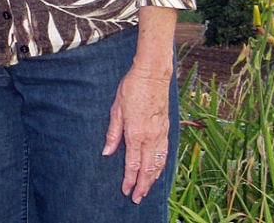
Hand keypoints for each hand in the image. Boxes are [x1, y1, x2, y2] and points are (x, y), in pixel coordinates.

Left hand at [102, 66, 170, 203]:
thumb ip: (112, 133)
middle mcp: (150, 137)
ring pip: (158, 163)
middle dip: (142, 186)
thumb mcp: (116, 109)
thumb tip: (106, 152)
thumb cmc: (131, 88)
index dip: (129, 180)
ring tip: (147, 189)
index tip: (126, 191)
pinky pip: (165, 153)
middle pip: (147, 169)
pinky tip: (157, 170)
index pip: (132, 164)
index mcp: (135, 133)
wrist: (153, 74)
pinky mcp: (166, 129)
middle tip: (137, 198)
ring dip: (152, 178)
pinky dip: (161, 166)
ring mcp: (161, 134)